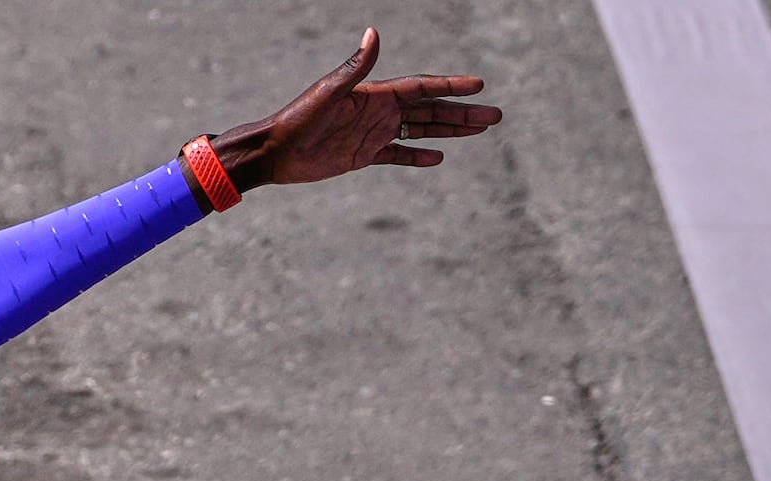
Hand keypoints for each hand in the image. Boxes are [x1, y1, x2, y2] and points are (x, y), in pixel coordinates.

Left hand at [209, 29, 500, 188]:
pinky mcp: (364, 155)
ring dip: (450, 131)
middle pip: (431, 110)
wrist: (274, 152)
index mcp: (375, 94)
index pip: (422, 87)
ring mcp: (373, 133)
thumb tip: (374, 32)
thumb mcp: (328, 93)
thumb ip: (355, 67)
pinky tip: (439, 158)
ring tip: (480, 132)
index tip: (479, 86)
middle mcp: (379, 111)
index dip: (451, 86)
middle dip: (463, 113)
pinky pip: (398, 155)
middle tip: (495, 116)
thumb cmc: (297, 119)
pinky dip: (417, 155)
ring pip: (421, 130)